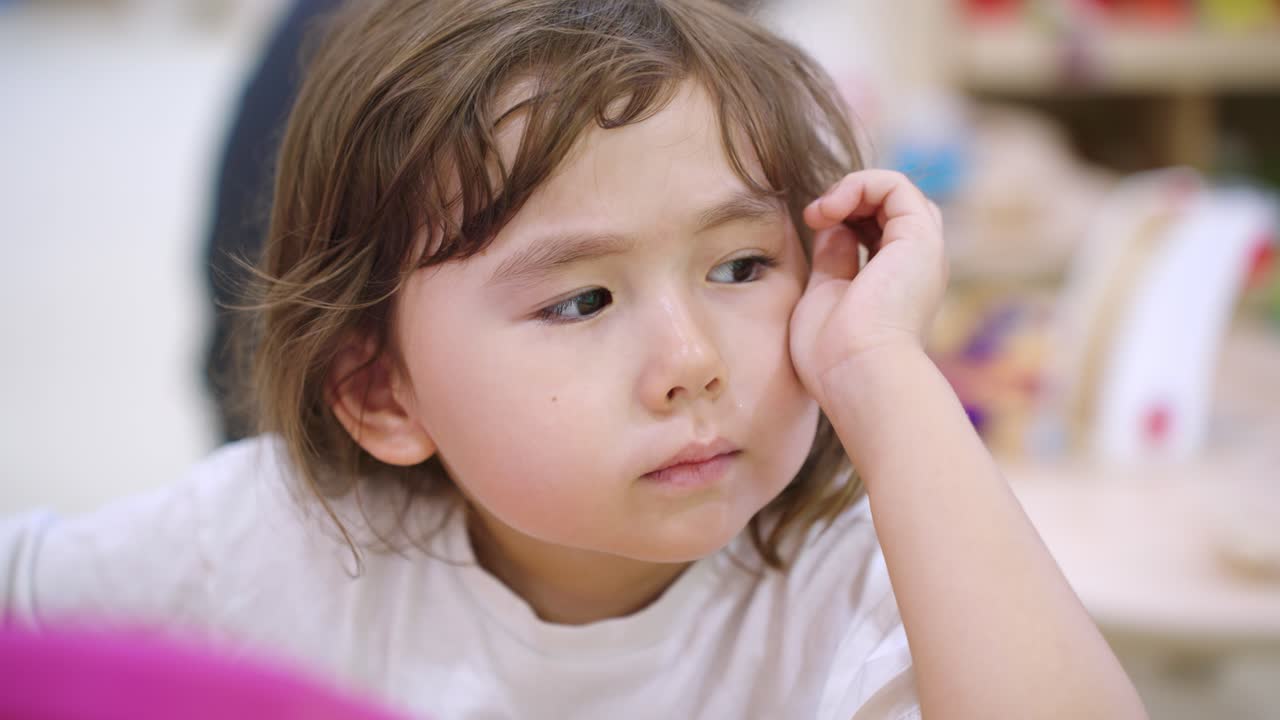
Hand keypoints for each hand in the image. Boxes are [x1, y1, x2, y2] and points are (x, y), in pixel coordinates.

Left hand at [789, 170, 947, 404]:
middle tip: (816, 217)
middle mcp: (915, 265)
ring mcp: (921, 250)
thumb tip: (833, 226)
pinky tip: (833, 208)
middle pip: (892, 207)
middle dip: (849, 199)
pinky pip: (895, 185)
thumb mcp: (826, 295)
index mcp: (896, 283)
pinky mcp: (919, 237)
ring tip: (824, 211)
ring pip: (895, 191)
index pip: (877, 229)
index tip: (812, 226)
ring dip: (852, 188)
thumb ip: (832, 260)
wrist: (856, 373)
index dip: (843, 217)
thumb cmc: (832, 354)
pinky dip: (860, 183)